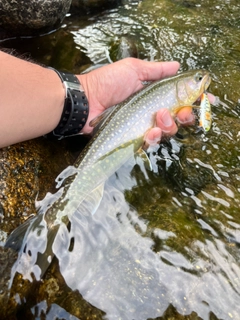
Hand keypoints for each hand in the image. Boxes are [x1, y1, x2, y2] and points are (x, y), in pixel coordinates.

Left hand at [78, 58, 192, 144]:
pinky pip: (150, 142)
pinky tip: (149, 132)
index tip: (206, 100)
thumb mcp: (133, 69)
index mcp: (153, 94)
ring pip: (166, 132)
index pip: (179, 98)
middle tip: (181, 113)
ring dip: (169, 127)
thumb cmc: (107, 82)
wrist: (86, 100)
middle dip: (184, 117)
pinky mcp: (133, 138)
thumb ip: (156, 70)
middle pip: (178, 118)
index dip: (194, 100)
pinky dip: (153, 138)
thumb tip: (177, 65)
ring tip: (159, 119)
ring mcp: (142, 125)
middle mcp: (150, 110)